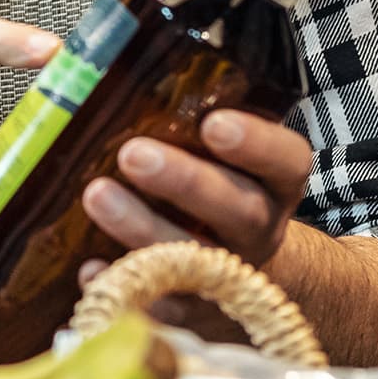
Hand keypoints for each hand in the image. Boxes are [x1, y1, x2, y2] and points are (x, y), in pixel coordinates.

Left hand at [78, 109, 313, 324]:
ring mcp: (228, 276)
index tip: (215, 123)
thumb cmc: (220, 196)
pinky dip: (121, 284)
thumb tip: (108, 66)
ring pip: (194, 257)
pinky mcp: (191, 312)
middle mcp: (259, 230)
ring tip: (96, 195)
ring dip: (142, 227)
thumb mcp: (228, 159)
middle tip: (133, 154)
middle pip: (238, 209)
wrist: (250, 279)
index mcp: (275, 185)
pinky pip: (158, 306)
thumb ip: (192, 121)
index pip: (287, 161)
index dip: (257, 144)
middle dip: (186, 182)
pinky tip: (90, 268)